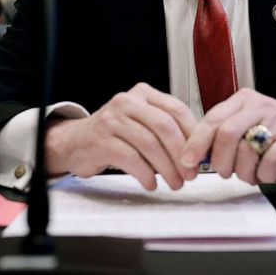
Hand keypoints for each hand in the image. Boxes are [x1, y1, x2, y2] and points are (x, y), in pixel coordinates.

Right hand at [44, 83, 197, 190]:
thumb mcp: (141, 123)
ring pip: (149, 144)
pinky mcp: (101, 140)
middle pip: (164, 127)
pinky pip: (131, 159)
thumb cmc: (114, 135)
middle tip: (190, 174)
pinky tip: (151, 183)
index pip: (177, 109)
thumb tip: (198, 152)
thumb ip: (166, 130)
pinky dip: (146, 174)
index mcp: (143, 94)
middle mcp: (127, 101)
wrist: (75, 141)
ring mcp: (112, 119)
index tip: (201, 155)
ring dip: (167, 168)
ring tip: (174, 183)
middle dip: (181, 154)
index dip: (193, 135)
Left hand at [180, 88, 275, 184]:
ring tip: (251, 174)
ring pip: (246, 150)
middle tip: (225, 173)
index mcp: (243, 101)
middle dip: (220, 162)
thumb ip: (222, 135)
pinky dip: (265, 174)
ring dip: (244, 172)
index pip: (211, 120)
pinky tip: (268, 173)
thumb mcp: (248, 124)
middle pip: (225, 135)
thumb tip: (193, 156)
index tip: (188, 163)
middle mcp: (260, 106)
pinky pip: (270, 161)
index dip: (195, 144)